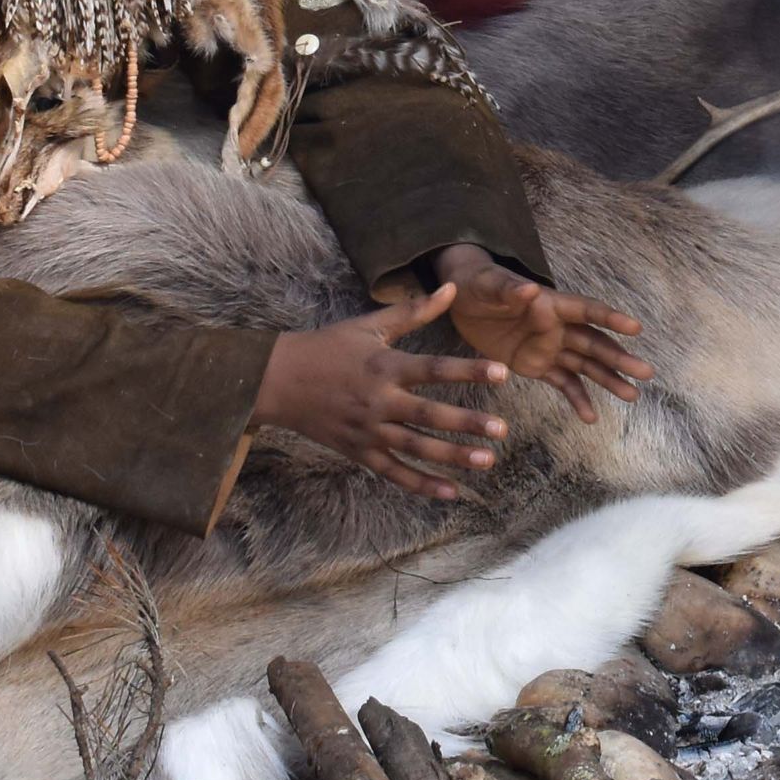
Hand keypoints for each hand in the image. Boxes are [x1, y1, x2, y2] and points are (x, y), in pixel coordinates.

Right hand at [251, 284, 510, 499]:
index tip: (502, 373)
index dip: (468, 370)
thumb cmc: (327, 348)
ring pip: (416, 448)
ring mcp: (368, 431)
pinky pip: (393, 473)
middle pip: (429, 414)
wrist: (277, 381)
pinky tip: (451, 492)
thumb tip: (451, 287)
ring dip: (452, 457)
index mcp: (385, 366)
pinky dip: (421, 484)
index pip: (434, 368)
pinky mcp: (358, 452)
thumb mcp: (369, 325)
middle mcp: (379, 401)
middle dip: (467, 424)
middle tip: (502, 430)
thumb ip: (414, 311)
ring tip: (487, 461)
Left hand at [431, 246, 647, 421]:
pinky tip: (590, 418)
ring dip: (609, 380)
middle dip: (619, 358)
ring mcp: (549, 347)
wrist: (462, 300)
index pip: (586, 311)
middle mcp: (557, 327)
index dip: (610, 319)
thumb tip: (533, 290)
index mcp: (550, 304)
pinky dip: (577, 399)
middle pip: (594, 343)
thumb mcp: (489, 285)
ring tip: (632, 396)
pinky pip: (562, 383)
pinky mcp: (536, 365)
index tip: (636, 329)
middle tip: (646, 373)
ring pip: (586, 365)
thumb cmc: (478, 284)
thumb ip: (511, 290)